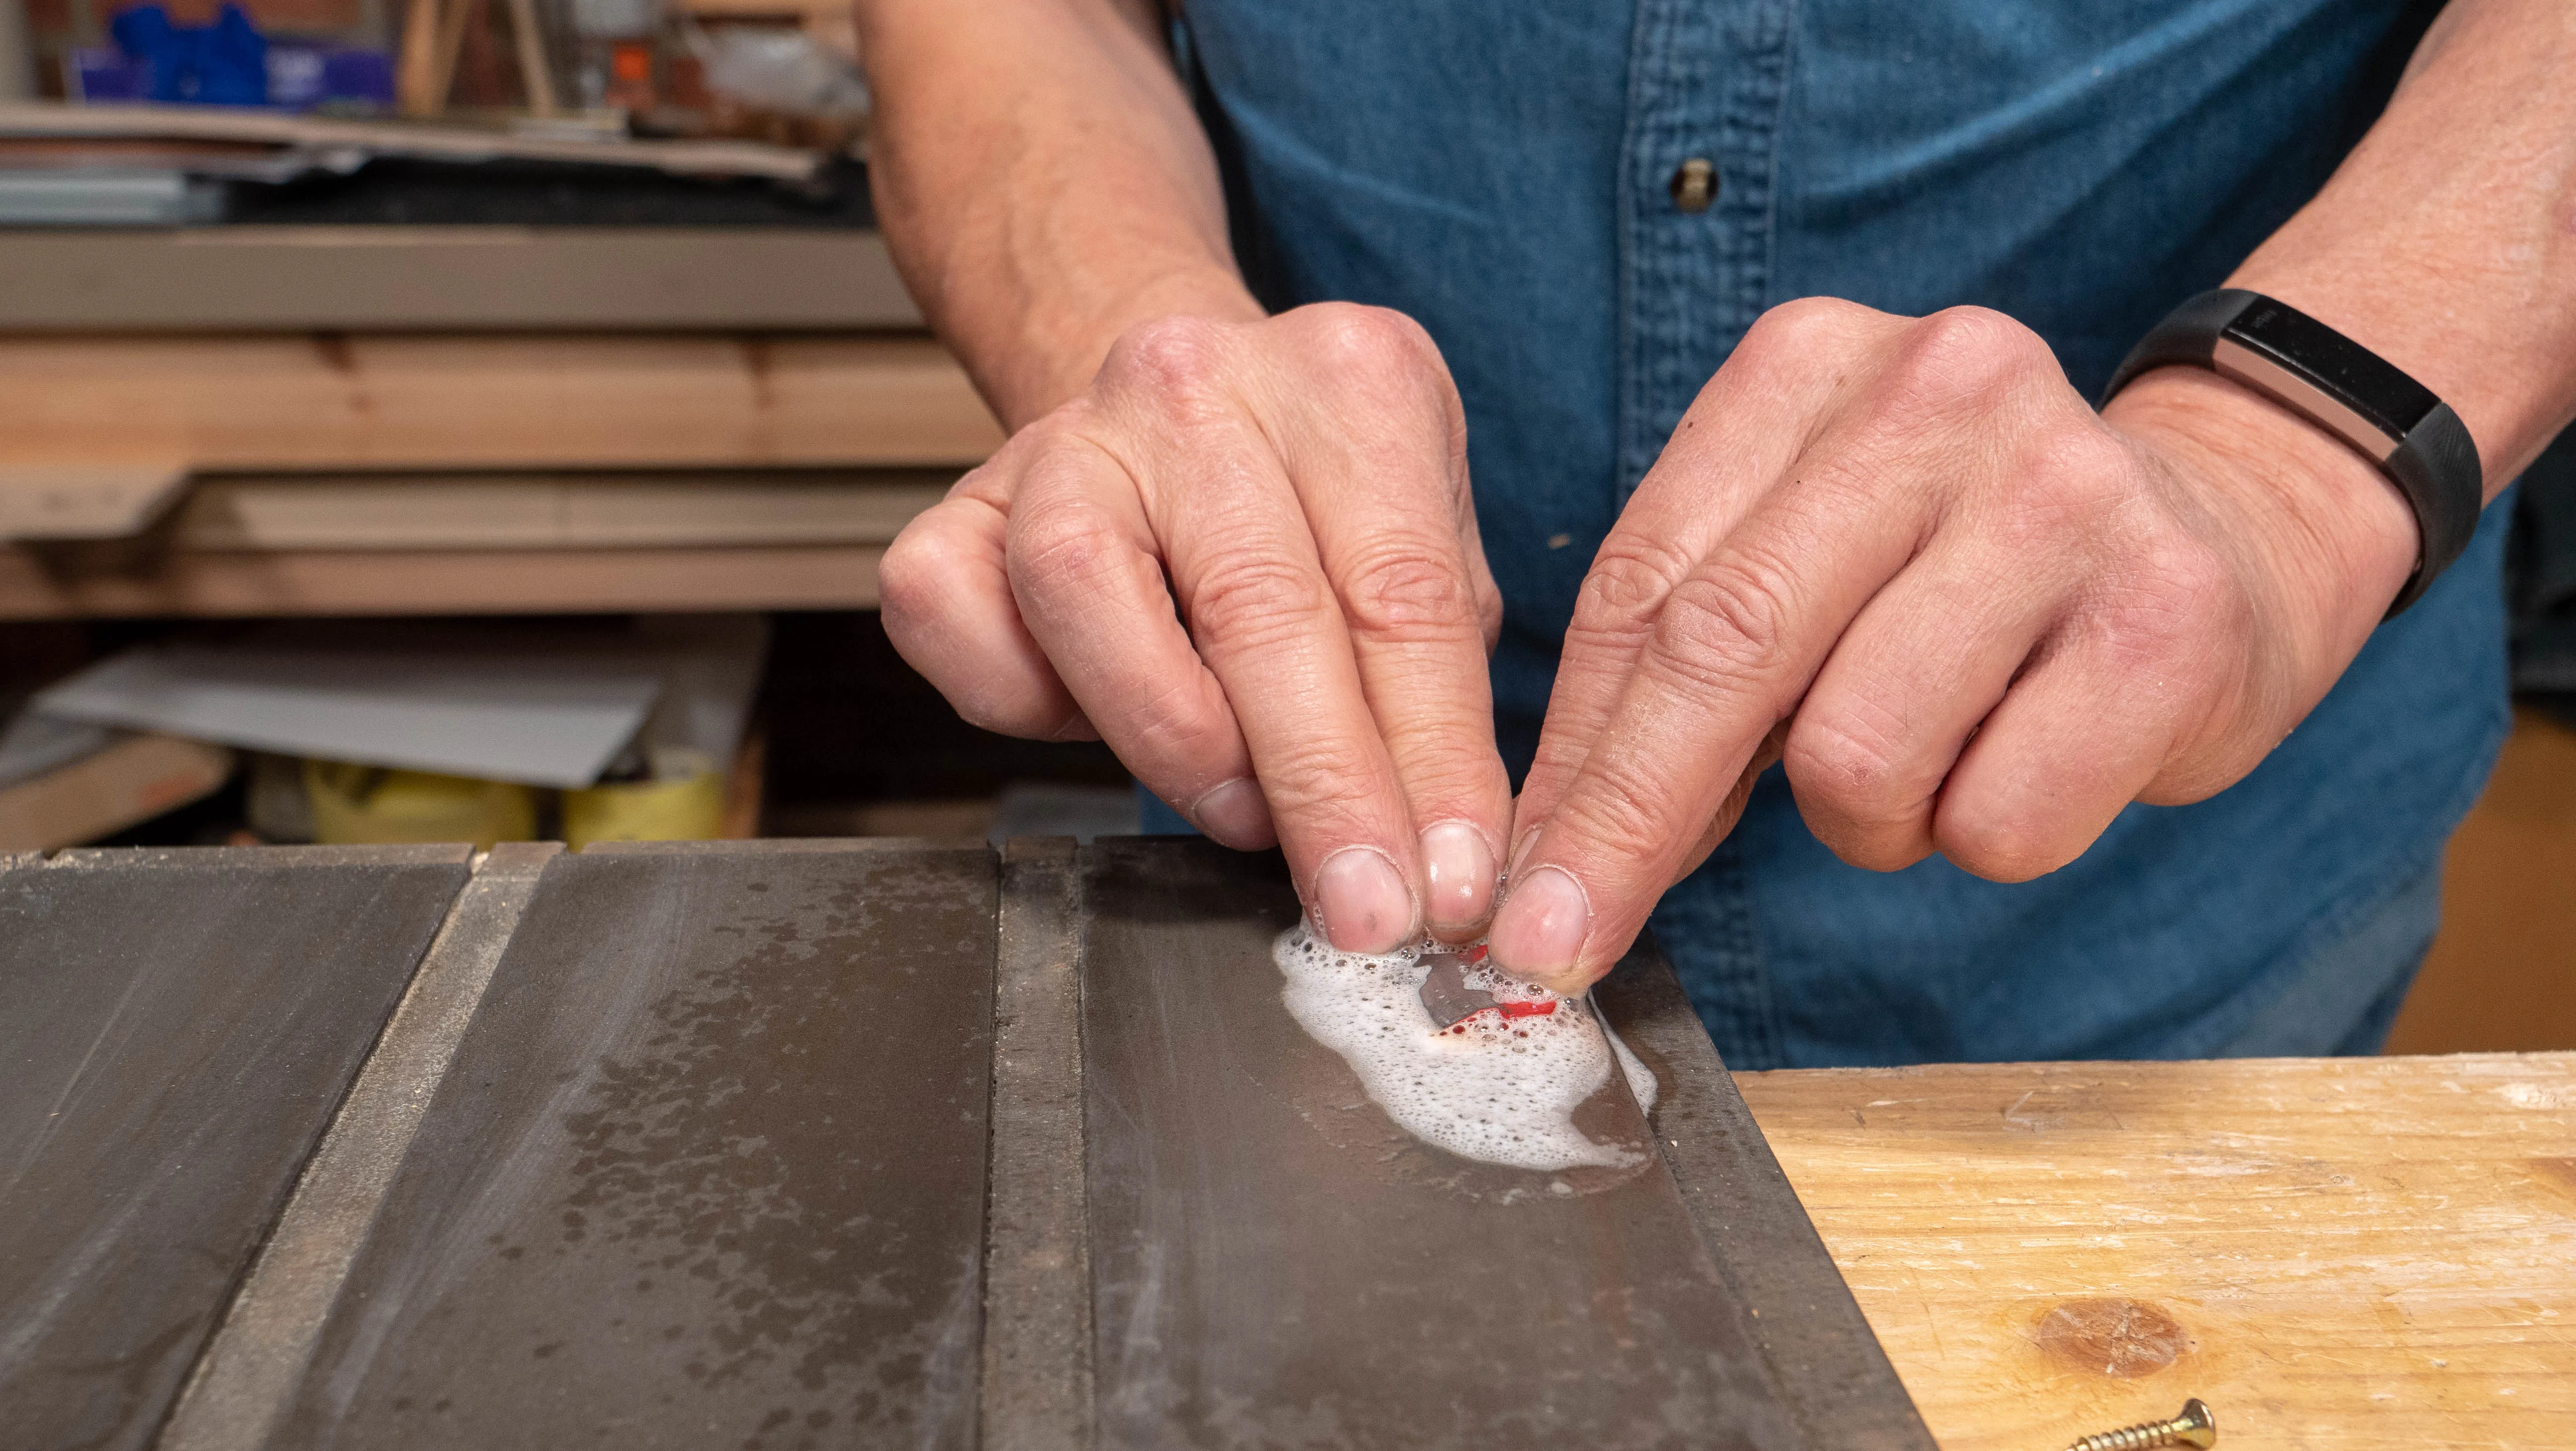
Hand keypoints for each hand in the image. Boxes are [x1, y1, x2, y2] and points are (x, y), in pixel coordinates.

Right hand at [881, 303, 1513, 949]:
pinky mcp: (958, 500)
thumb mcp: (1420, 561)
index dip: (1431, 761)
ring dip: (1176, 742)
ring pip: (1083, 592)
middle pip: (1258, 603)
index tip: (1448, 882)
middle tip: (1360, 907)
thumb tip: (1448, 858)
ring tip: (1242, 812)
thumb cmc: (1316, 510)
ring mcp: (1065, 433)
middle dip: (1321, 788)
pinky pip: (955, 615)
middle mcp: (1199, 382)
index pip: (1403, 596)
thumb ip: (1438, 692)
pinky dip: (1020, 702)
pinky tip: (1094, 722)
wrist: (1183, 421)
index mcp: (1349, 377)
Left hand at [1487, 298, 2423, 993]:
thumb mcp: (1806, 562)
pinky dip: (1982, 834)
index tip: (1511, 883)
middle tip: (1557, 945)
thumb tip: (1549, 852)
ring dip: (1865, 819)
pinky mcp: (2170, 615)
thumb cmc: (1966, 573)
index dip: (1567, 758)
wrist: (2229, 534)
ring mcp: (2066, 493)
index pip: (1641, 586)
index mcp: (1811, 363)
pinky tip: (2025, 756)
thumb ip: (1678, 664)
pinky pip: (1996, 818)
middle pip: (1723, 651)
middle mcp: (1940, 392)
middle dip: (1625, 826)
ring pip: (1857, 755)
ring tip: (1928, 757)